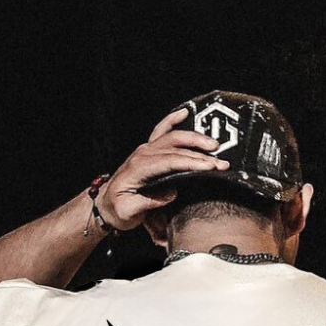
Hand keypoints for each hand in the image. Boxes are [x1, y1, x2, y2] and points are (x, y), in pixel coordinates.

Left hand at [97, 108, 229, 230]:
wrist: (105, 205)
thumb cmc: (116, 210)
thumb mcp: (128, 212)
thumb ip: (147, 203)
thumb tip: (171, 193)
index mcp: (139, 168)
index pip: (171, 161)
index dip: (192, 163)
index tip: (210, 167)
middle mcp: (143, 154)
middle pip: (177, 149)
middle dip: (201, 154)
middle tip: (221, 163)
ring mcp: (145, 150)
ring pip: (174, 138)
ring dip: (196, 140)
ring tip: (215, 146)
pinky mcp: (148, 150)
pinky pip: (162, 130)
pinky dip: (173, 119)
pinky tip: (185, 113)